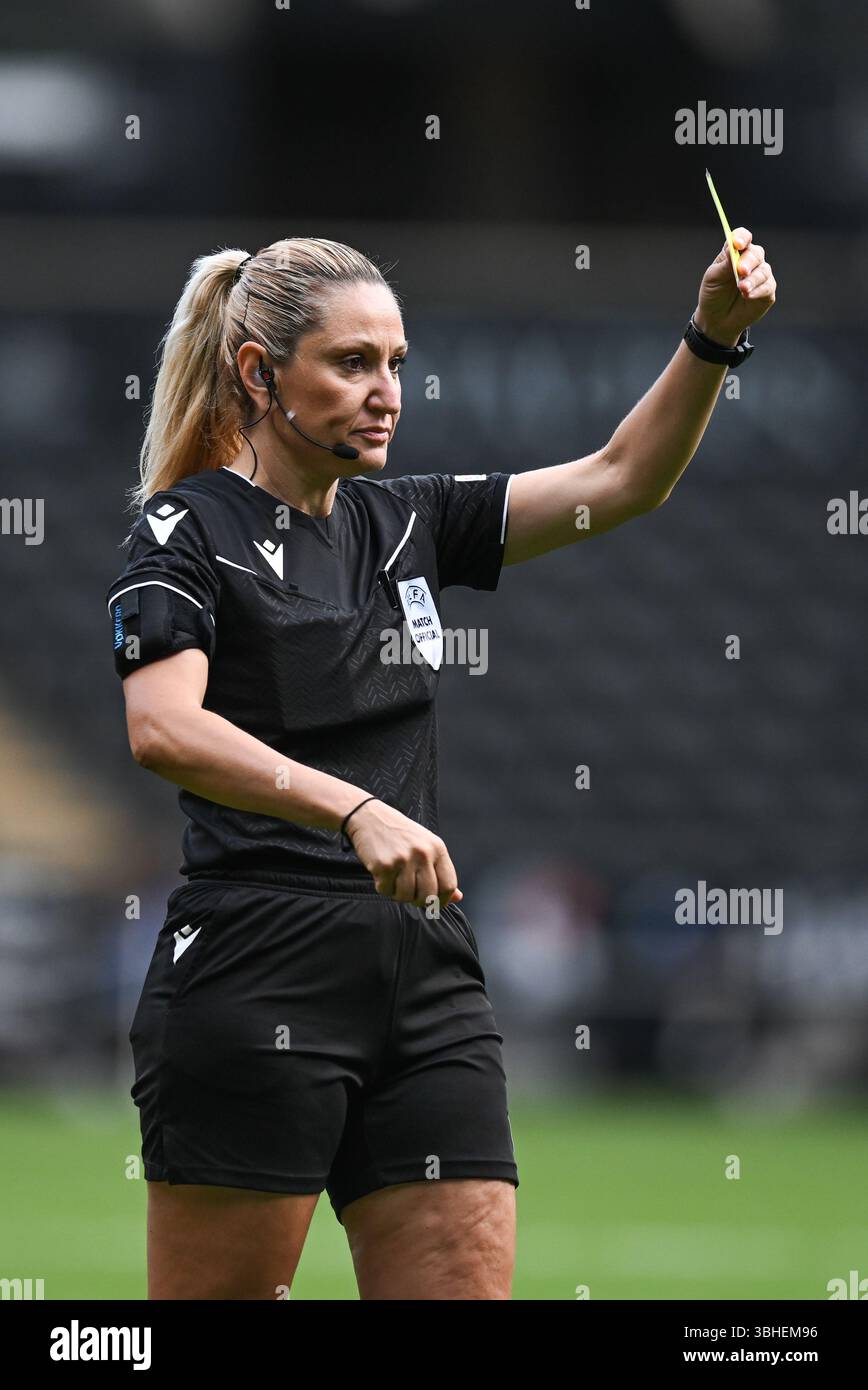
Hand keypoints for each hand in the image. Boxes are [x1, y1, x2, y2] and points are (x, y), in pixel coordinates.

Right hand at [346, 798, 462, 909]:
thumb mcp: (426, 845)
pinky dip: (383, 887)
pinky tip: (382, 873)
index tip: (434, 903)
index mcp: (437, 848)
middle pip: (429, 896)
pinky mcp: (384, 865)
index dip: (442, 900)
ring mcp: (403, 859)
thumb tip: (457, 897)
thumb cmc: (399, 833)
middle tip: (411, 894)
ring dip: (399, 894)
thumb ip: (441, 871)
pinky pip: (386, 891)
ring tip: (394, 879)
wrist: (369, 816)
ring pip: (407, 896)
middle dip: (419, 901)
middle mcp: (423, 853)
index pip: (449, 885)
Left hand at [694, 227, 776, 346]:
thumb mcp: (713, 278)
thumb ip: (724, 264)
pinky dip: (758, 290)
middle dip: (748, 261)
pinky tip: (748, 296)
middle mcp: (750, 261)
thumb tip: (733, 248)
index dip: (742, 238)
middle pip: (755, 253)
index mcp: (735, 253)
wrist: (716, 320)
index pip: (743, 238)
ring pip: (763, 270)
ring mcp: (760, 275)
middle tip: (740, 271)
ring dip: (752, 279)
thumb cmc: (714, 294)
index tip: (737, 244)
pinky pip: (767, 286)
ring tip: (742, 289)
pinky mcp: (767, 291)